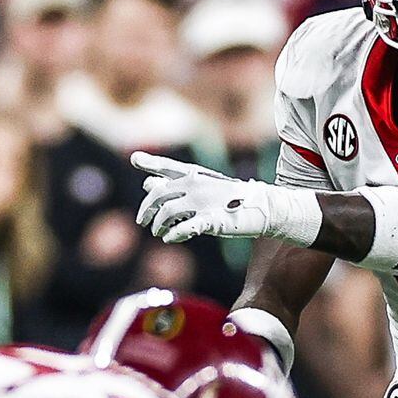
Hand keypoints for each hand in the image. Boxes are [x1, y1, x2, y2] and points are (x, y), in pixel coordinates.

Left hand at [133, 151, 270, 242]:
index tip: (134, 159)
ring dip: (158, 224)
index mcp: (194, 175)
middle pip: (159, 194)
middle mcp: (195, 185)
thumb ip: (176, 184)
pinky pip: (184, 228)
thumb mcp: (203, 187)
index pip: (168, 166)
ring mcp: (203, 202)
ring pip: (167, 212)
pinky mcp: (211, 220)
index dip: (150, 163)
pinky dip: (173, 234)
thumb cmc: (231, 198)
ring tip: (158, 232)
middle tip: (142, 221)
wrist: (262, 207)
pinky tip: (169, 238)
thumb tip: (148, 183)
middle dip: (146, 209)